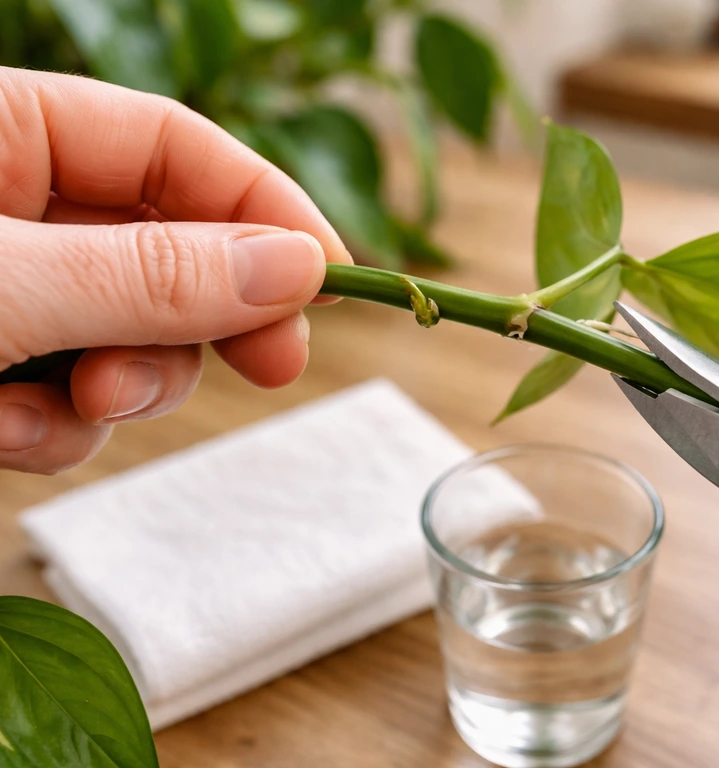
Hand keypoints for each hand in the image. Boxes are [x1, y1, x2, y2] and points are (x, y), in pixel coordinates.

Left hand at [0, 67, 350, 473]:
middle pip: (168, 251)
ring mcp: (3, 292)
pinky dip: (54, 430)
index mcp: (2, 132)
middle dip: (208, 320)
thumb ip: (149, 277)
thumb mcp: (4, 285)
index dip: (263, 208)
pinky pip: (65, 398)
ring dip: (124, 388)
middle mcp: (10, 208)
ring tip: (84, 406)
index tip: (331, 279)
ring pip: (126, 337)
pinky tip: (4, 436)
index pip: (173, 145)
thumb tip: (295, 266)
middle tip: (274, 365)